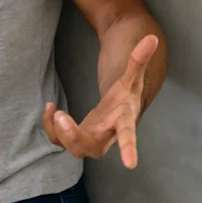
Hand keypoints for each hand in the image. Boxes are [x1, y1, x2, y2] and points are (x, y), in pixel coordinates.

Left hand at [43, 34, 159, 168]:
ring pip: (75, 149)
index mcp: (123, 119)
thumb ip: (138, 59)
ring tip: (54, 110)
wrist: (120, 107)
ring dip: (60, 133)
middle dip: (75, 137)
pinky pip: (61, 141)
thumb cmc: (127, 92)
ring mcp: (92, 138)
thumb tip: (151, 38)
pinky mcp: (79, 137)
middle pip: (92, 149)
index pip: (128, 134)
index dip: (129, 147)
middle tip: (61, 115)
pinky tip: (50, 109)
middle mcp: (108, 134)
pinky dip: (52, 128)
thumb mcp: (132, 75)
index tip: (131, 164)